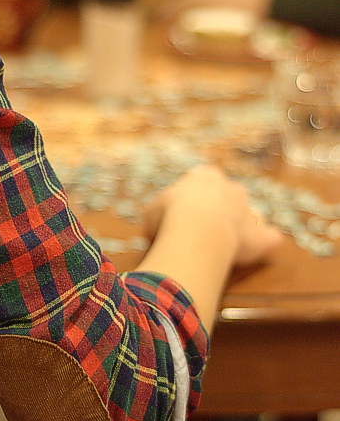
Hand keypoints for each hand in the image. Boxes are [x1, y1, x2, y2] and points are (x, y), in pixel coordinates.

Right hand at [143, 165, 282, 267]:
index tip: (185, 210)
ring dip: (243, 225)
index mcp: (205, 177)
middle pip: (230, 196)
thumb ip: (158, 216)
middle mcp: (231, 189)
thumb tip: (155, 228)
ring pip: (250, 215)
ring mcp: (248, 211)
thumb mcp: (151, 213)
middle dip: (221, 209)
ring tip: (232, 241)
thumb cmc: (169, 216)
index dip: (195, 196)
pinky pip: (267, 237)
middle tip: (205, 229)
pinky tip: (269, 243)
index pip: (204, 179)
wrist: (195, 229)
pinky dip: (267, 240)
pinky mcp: (259, 235)